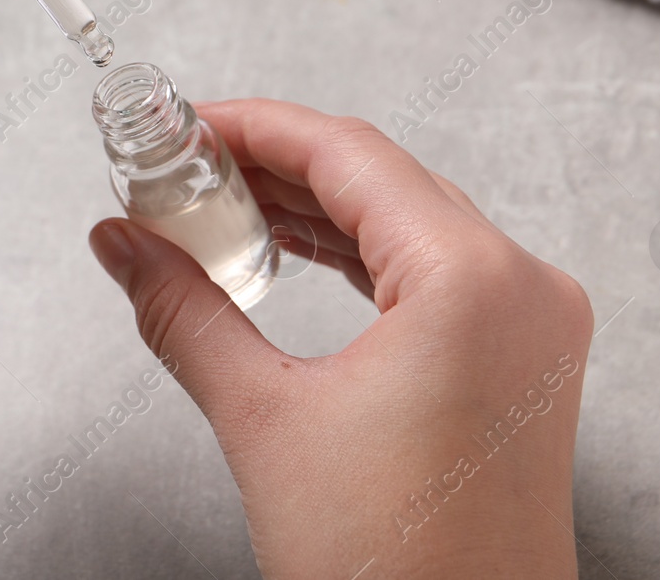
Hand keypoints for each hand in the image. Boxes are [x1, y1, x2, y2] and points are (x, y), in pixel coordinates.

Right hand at [88, 100, 593, 579]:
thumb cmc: (399, 572)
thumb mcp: (264, 423)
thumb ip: (184, 312)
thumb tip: (125, 246)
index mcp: (473, 283)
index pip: (349, 154)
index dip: (255, 127)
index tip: (189, 125)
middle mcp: (522, 290)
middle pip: (381, 178)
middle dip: (276, 164)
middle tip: (187, 167)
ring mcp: (533, 327)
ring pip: (410, 220)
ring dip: (315, 208)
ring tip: (225, 206)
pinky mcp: (524, 362)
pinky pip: (435, 270)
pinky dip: (360, 254)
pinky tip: (297, 251)